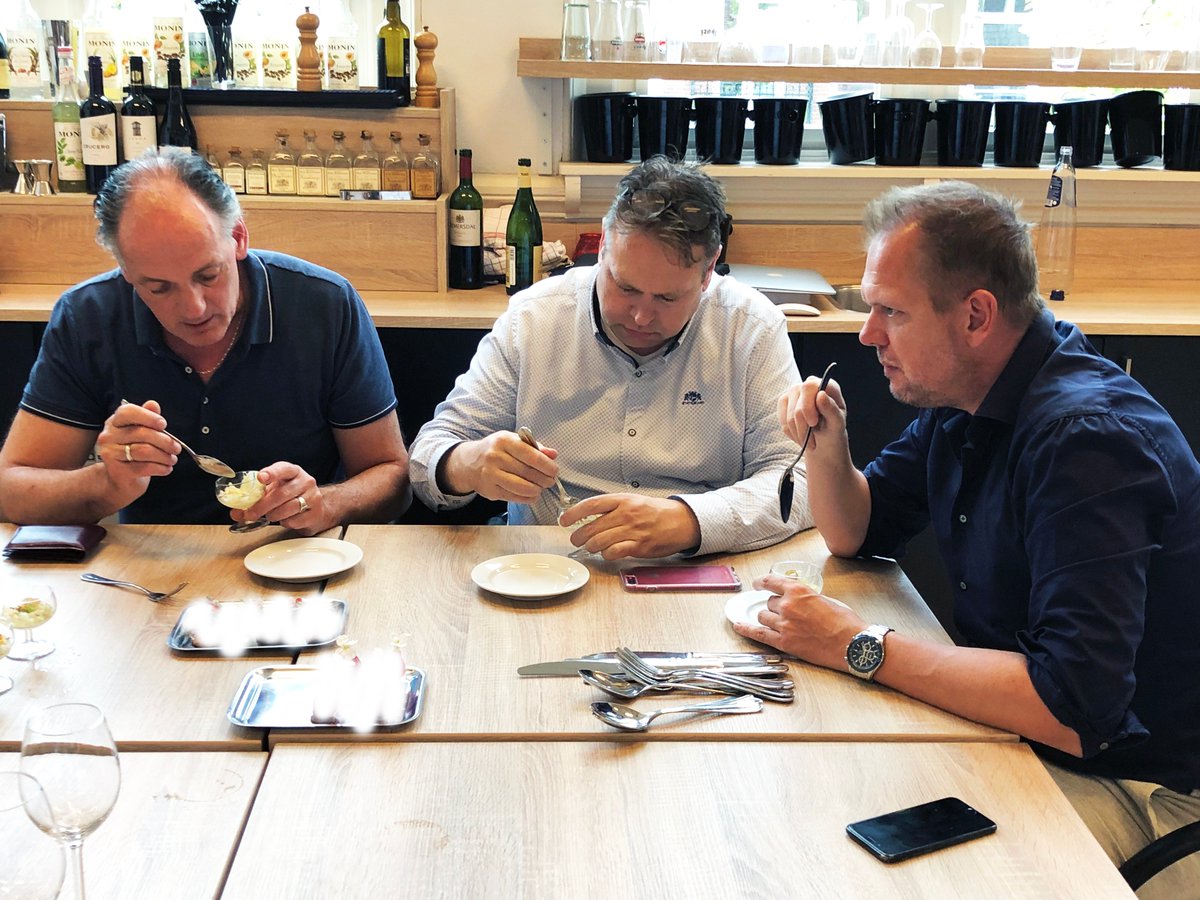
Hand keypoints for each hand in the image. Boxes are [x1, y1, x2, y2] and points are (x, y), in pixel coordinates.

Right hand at [95, 399, 178, 502]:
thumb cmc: (134, 452)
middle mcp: (108, 436)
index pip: (127, 412)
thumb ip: (147, 418)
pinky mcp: (118, 471)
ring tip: (172, 459)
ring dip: (165, 456)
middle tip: (176, 448)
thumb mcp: (141, 433)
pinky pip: (145, 467)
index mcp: (115, 422)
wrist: (120, 480)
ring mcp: (110, 454)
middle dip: (165, 441)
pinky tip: (166, 468)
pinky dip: (161, 468)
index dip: (148, 416)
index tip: (163, 424)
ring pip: (144, 451)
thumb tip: (153, 404)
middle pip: (141, 433)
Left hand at [233, 462, 324, 534]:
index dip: (271, 473)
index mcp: (293, 471)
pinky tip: (285, 519)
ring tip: (270, 515)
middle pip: (281, 494)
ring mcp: (313, 497)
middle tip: (250, 514)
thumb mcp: (274, 490)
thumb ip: (255, 498)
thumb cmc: (291, 496)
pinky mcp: (316, 513)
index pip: (282, 469)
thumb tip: (236, 512)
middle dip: (262, 506)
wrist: (316, 508)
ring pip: (288, 508)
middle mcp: (305, 481)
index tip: (261, 478)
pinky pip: (295, 520)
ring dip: (273, 515)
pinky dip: (285, 522)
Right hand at [442, 431, 558, 500]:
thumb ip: (534, 447)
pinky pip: (514, 497)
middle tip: (550, 481)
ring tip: (540, 488)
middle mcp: (495, 457)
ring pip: (522, 487)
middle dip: (544, 479)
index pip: (531, 455)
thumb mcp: (513, 441)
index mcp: (504, 441)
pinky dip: (527, 498)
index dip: (547, 465)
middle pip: (528, 472)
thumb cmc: (496, 450)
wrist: (469, 463)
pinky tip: (531, 495)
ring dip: (536, 490)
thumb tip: (553, 454)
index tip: (555, 470)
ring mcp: (491, 475)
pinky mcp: (489, 490)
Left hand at [561, 493, 700, 559]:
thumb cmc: (654, 511)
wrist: (680, 521)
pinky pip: (613, 552)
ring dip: (590, 547)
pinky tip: (607, 552)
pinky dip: (606, 554)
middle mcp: (626, 514)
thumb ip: (612, 507)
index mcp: (622, 500)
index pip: (591, 505)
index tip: (564, 520)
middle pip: (591, 527)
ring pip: (599, 541)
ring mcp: (633, 530)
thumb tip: (587, 515)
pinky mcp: (639, 546)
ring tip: (590, 547)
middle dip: (578, 536)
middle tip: (576, 539)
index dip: (573, 513)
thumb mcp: (633, 500)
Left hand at [731, 573, 864, 670]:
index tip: (757, 583)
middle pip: (770, 603)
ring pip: (763, 617)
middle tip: (790, 614)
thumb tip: (797, 599)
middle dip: (777, 608)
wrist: (852, 644)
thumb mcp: (825, 599)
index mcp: (799, 591)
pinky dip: (746, 629)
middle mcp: (787, 605)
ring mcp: (784, 624)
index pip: (771, 581)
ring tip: (782, 623)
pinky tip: (738, 626)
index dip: (761, 582)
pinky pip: (758, 634)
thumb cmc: (845, 622)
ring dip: (769, 618)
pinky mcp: (784, 642)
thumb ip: (806, 597)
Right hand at [776, 375, 848, 463]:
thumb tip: (821, 394)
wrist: (824, 440)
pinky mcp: (784, 401)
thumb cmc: (833, 430)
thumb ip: (831, 409)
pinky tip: (801, 435)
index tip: (813, 423)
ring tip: (809, 441)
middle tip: (812, 441)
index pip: (808, 387)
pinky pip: (782, 420)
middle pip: (797, 406)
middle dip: (804, 427)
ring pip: (789, 416)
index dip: (808, 406)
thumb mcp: (837, 423)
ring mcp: (795, 392)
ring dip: (799, 433)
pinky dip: (792, 432)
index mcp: (827, 385)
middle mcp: (810, 384)